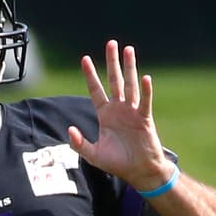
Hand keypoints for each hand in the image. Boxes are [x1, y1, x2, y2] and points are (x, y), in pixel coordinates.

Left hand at [70, 40, 172, 190]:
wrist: (139, 172)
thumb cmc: (117, 163)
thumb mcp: (93, 154)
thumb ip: (79, 143)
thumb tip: (69, 130)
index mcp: (105, 114)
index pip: (96, 90)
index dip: (90, 75)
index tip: (85, 59)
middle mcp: (119, 109)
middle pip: (114, 80)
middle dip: (112, 62)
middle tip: (111, 43)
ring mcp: (132, 112)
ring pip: (130, 85)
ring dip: (129, 67)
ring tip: (128, 49)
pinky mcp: (144, 119)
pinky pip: (145, 102)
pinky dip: (146, 90)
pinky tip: (145, 77)